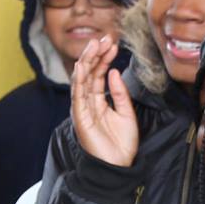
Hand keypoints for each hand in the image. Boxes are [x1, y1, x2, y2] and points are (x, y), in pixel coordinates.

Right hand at [71, 35, 138, 165]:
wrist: (119, 165)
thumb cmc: (121, 143)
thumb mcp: (126, 112)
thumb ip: (120, 92)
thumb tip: (114, 71)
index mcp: (98, 101)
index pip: (98, 74)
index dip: (104, 58)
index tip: (113, 43)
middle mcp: (87, 103)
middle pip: (88, 73)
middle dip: (95, 54)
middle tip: (104, 38)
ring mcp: (82, 109)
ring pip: (81, 80)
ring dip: (87, 61)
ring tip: (94, 44)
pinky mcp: (80, 118)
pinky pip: (78, 95)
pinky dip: (80, 80)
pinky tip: (83, 66)